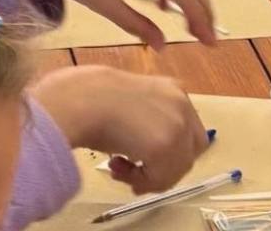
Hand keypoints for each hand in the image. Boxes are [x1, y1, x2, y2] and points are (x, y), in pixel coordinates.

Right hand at [32, 66, 209, 194]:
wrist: (81, 98)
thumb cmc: (95, 95)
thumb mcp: (132, 102)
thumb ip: (150, 120)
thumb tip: (149, 151)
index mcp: (174, 89)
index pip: (189, 131)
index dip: (171, 150)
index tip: (147, 158)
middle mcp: (182, 106)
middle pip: (189, 153)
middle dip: (163, 167)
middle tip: (135, 171)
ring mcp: (177, 127)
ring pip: (175, 170)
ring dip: (147, 176)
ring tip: (117, 168)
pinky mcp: (166, 148)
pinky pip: (160, 180)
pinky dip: (139, 180)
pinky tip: (116, 165)